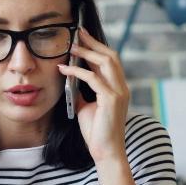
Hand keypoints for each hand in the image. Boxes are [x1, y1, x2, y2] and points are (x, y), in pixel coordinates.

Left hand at [58, 27, 129, 164]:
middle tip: (78, 32)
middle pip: (110, 56)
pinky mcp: (111, 100)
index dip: (97, 47)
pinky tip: (64, 69)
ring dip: (87, 52)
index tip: (83, 36)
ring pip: (106, 62)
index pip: (110, 61)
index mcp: (119, 88)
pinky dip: (77, 72)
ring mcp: (119, 93)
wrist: (106, 152)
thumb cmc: (96, 131)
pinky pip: (92, 78)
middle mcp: (122, 87)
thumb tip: (69, 80)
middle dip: (93, 43)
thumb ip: (81, 92)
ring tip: (71, 46)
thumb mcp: (86, 107)